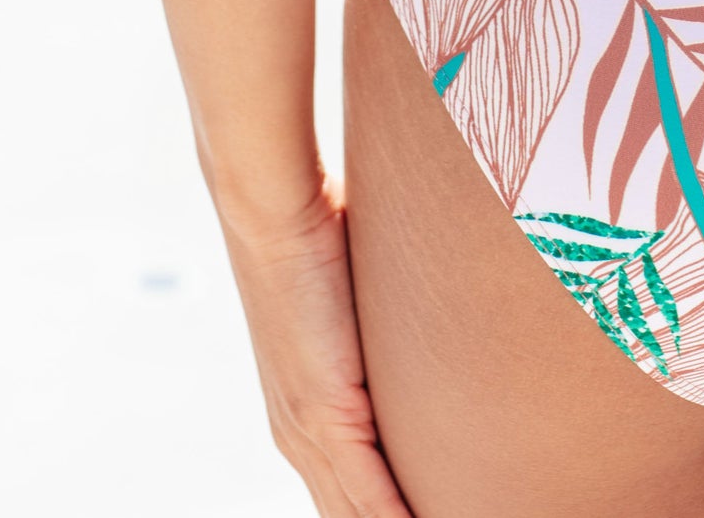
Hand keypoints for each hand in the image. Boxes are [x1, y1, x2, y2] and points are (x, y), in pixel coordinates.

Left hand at [223, 185, 414, 517]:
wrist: (275, 215)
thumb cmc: (317, 241)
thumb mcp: (356, 308)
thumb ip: (383, 337)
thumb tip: (426, 326)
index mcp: (302, 423)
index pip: (347, 500)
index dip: (382, 516)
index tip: (428, 511)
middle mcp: (299, 440)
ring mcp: (308, 431)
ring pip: (357, 517)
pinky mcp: (325, 414)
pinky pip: (368, 493)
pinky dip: (399, 517)